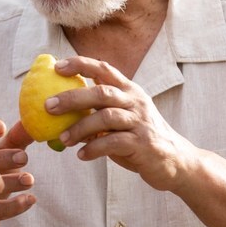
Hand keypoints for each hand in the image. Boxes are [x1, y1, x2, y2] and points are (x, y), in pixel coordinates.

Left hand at [46, 56, 201, 192]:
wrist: (176, 161)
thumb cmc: (139, 139)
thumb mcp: (121, 119)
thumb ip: (97, 113)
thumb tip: (58, 114)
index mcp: (129, 91)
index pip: (104, 69)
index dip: (80, 64)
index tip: (57, 66)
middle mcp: (136, 102)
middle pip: (101, 92)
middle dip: (72, 98)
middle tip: (48, 106)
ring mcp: (140, 122)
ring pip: (105, 117)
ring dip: (80, 128)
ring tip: (63, 139)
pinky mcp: (143, 143)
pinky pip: (113, 143)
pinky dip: (94, 148)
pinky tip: (81, 155)